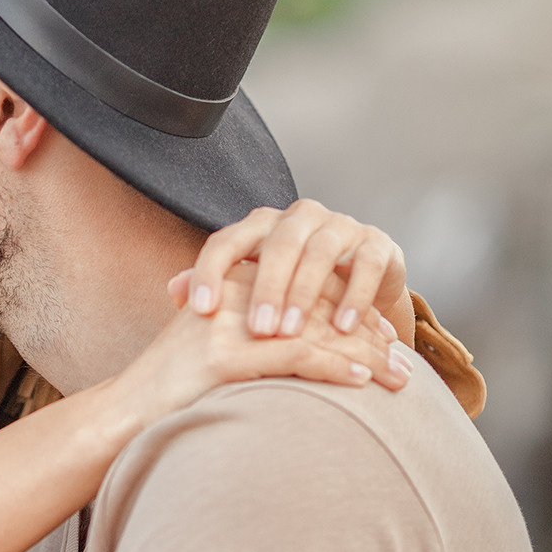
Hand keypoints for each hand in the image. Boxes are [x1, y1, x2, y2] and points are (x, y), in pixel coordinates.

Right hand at [112, 264, 408, 436]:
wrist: (123, 413)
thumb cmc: (172, 392)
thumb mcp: (217, 348)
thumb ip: (255, 336)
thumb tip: (306, 347)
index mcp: (236, 284)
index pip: (311, 287)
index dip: (355, 313)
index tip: (387, 340)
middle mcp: (236, 294)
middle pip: (322, 305)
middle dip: (370, 334)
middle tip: (406, 362)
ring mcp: (230, 324)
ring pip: (317, 330)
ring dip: (367, 355)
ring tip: (400, 378)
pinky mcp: (225, 357)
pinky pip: (296, 357)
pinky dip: (336, 368)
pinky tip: (365, 381)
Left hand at [171, 199, 407, 338]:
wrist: (360, 287)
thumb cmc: (294, 292)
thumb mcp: (255, 290)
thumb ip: (218, 288)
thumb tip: (174, 289)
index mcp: (262, 226)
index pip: (227, 240)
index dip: (210, 271)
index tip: (199, 309)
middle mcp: (300, 218)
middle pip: (277, 245)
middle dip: (265, 289)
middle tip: (256, 331)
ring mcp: (341, 227)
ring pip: (320, 252)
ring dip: (305, 294)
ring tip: (292, 333)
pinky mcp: (377, 244)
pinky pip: (366, 264)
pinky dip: (355, 296)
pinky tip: (343, 327)